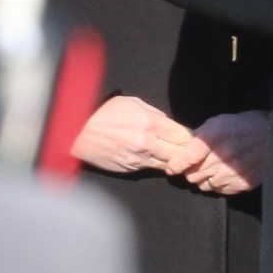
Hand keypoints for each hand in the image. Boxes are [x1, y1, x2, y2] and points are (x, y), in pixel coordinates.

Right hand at [73, 95, 191, 175]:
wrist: (78, 132)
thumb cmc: (104, 113)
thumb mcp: (132, 104)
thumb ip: (154, 113)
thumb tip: (168, 123)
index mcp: (150, 123)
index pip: (183, 135)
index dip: (192, 138)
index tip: (194, 138)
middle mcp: (148, 143)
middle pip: (180, 152)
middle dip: (187, 152)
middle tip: (192, 151)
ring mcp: (140, 158)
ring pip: (169, 164)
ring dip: (175, 161)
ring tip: (179, 158)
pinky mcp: (131, 169)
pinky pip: (152, 168)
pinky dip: (159, 165)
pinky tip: (161, 161)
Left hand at [168, 111, 268, 193]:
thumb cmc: (242, 126)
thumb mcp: (219, 122)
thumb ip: (199, 136)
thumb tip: (182, 150)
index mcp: (215, 137)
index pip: (187, 157)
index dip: (177, 164)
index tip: (172, 167)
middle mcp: (223, 157)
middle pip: (193, 175)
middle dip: (191, 171)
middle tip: (198, 165)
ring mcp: (233, 173)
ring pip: (204, 185)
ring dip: (204, 178)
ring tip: (214, 168)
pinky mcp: (242, 184)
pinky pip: (219, 190)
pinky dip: (218, 184)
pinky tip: (226, 173)